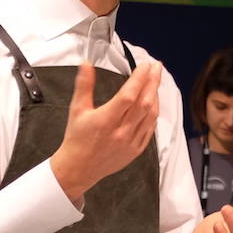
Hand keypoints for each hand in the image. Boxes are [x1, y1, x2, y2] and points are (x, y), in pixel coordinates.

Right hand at [49, 61, 161, 203]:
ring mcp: (130, 142)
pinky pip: (150, 129)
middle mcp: (121, 132)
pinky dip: (154, 114)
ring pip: (151, 115)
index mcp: (105, 120)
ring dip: (155, 96)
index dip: (139, 78)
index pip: (128, 95)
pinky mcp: (136, 150)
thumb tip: (86, 64)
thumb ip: (84, 85)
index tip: (144, 65)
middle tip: (156, 67)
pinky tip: (153, 102)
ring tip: (155, 81)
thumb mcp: (77, 109)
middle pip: (144, 103)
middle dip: (153, 82)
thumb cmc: (77, 138)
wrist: (79, 168)